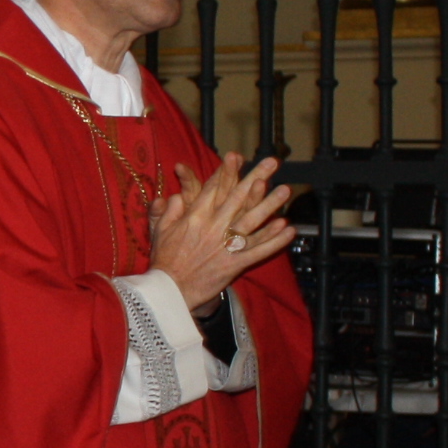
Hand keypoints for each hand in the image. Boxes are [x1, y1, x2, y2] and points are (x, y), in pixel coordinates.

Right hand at [148, 154, 295, 313]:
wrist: (170, 290)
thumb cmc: (164, 260)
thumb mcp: (160, 230)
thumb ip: (169, 210)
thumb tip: (177, 196)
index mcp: (194, 217)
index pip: (213, 188)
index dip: (226, 171)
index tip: (237, 156)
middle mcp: (213, 227)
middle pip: (238, 197)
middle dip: (256, 177)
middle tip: (271, 163)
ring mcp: (226, 245)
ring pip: (252, 221)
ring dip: (270, 205)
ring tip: (285, 190)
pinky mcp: (235, 263)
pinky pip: (259, 250)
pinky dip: (275, 241)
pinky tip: (288, 230)